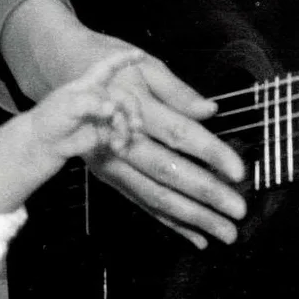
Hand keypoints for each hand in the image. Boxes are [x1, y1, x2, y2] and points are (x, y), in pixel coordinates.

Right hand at [0, 0, 245, 247]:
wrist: (60, 73)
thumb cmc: (107, 62)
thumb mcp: (144, 64)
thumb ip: (177, 91)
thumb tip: (209, 111)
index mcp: (133, 108)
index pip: (179, 134)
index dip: (210, 153)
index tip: (239, 171)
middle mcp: (120, 141)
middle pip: (167, 172)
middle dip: (205, 194)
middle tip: (239, 210)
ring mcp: (112, 163)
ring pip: (155, 195)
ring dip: (192, 217)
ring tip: (226, 233)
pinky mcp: (109, 175)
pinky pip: (142, 202)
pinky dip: (170, 222)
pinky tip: (197, 237)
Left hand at [22, 55, 146, 165]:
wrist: (44, 144)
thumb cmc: (50, 118)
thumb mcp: (68, 105)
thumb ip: (91, 104)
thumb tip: (112, 109)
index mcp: (90, 85)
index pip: (108, 67)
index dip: (124, 59)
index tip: (140, 54)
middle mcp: (100, 99)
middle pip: (125, 99)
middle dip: (133, 111)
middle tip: (135, 125)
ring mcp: (103, 117)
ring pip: (126, 119)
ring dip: (127, 131)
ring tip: (120, 143)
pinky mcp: (104, 134)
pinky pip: (121, 136)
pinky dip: (123, 143)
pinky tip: (118, 150)